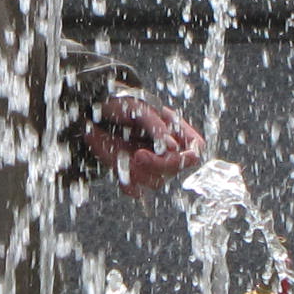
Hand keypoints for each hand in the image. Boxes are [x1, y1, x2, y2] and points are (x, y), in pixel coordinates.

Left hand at [82, 92, 204, 195]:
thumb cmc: (123, 105)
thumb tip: (172, 148)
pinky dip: (127, 183)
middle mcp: (166, 151)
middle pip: (174, 169)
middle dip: (157, 164)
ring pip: (155, 181)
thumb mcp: (140, 109)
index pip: (195, 150)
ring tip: (123, 156)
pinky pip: (134, 188)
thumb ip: (156, 126)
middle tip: (138, 155)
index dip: (186, 156)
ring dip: (139, 172)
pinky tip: (121, 169)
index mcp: (175, 132)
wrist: (98, 113)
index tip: (168, 152)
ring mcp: (150, 165)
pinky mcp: (131, 174)